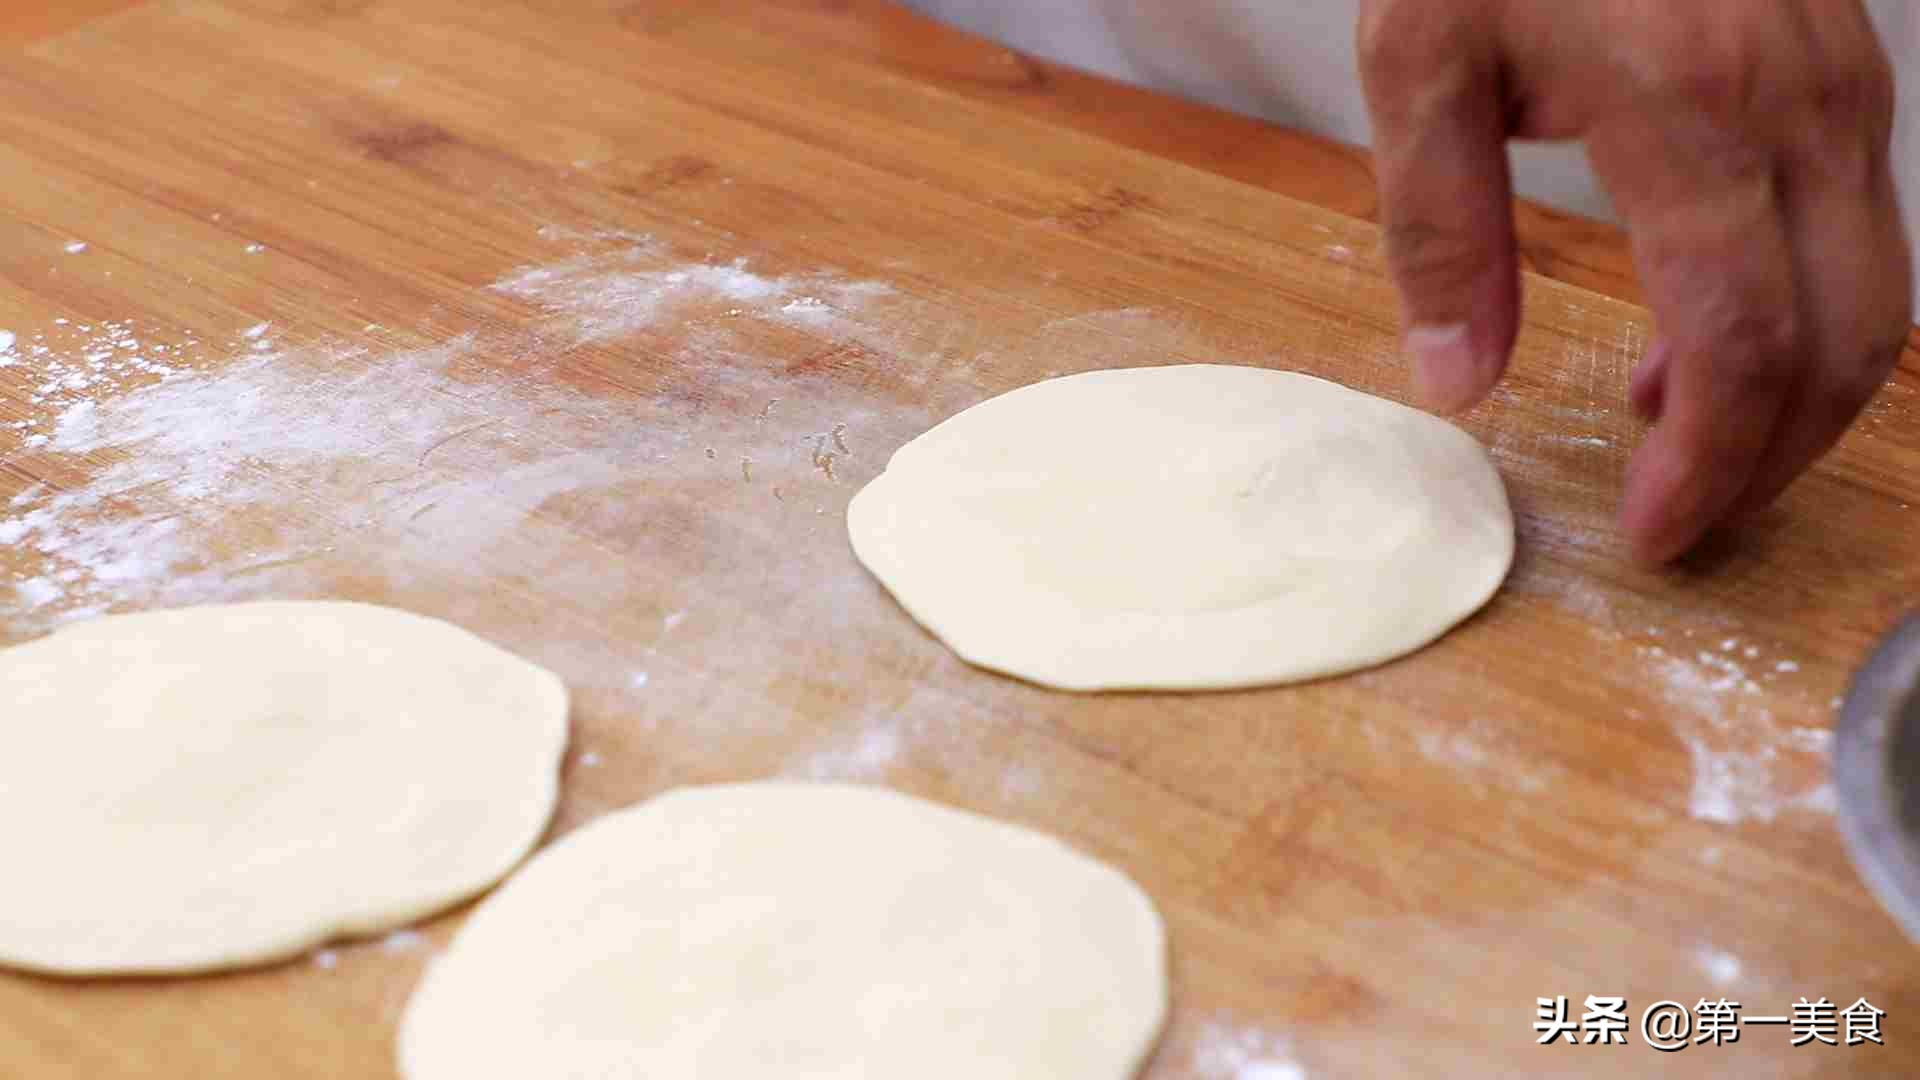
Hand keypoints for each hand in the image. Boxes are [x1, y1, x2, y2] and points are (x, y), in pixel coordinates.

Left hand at [1358, 0, 1912, 563]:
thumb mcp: (1420, 63)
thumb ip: (1440, 231)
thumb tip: (1461, 383)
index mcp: (1694, 111)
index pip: (1745, 341)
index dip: (1711, 466)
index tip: (1654, 536)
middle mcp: (1803, 107)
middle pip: (1848, 342)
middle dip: (1773, 460)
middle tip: (1685, 521)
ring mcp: (1843, 88)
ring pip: (1879, 298)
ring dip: (1795, 401)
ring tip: (1678, 446)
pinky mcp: (1845, 78)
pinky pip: (1861, 236)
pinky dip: (1804, 321)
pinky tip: (1701, 344)